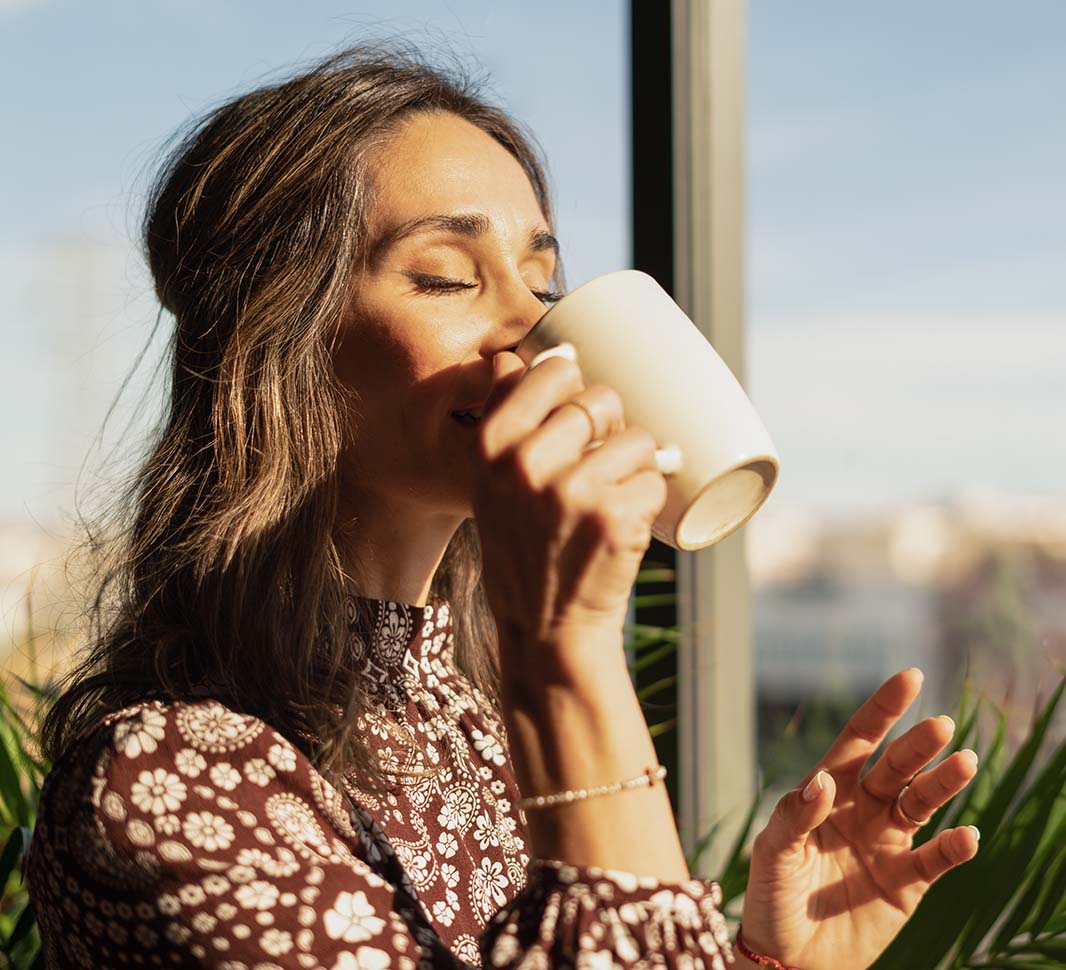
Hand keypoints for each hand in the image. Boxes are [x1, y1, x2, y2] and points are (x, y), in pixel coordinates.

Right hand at [470, 347, 667, 672]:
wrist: (546, 629)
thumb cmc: (522, 549)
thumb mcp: (488, 485)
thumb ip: (502, 423)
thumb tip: (513, 356)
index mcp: (490, 445)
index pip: (550, 370)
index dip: (574, 386)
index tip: (576, 413)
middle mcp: (525, 462)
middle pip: (600, 399)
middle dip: (610, 429)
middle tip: (597, 468)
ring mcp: (570, 489)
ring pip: (636, 438)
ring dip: (635, 467)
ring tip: (609, 501)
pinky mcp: (613, 516)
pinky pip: (655, 478)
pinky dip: (650, 500)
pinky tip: (622, 527)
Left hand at [740, 668, 979, 969]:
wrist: (787, 959)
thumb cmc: (770, 897)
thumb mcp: (772, 852)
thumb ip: (794, 815)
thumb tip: (822, 780)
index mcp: (828, 791)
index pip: (860, 740)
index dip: (884, 709)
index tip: (911, 676)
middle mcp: (863, 809)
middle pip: (896, 767)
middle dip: (918, 745)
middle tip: (941, 726)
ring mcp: (887, 843)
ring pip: (922, 803)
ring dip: (944, 784)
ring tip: (965, 762)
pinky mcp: (906, 884)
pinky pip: (935, 860)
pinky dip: (953, 848)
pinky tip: (967, 835)